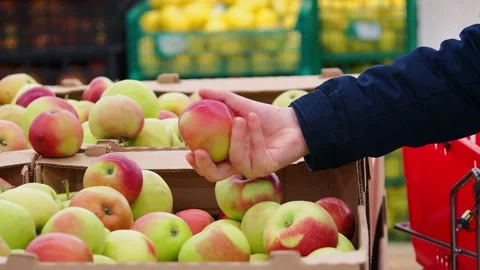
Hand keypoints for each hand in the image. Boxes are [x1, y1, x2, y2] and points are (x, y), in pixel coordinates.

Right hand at [185, 89, 308, 181]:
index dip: (196, 162)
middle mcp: (238, 164)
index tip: (188, 150)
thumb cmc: (266, 116)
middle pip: (215, 175)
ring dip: (236, 138)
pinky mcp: (267, 167)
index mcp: (228, 154)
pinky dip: (253, 133)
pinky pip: (255, 153)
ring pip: (236, 160)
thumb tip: (197, 92)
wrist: (293, 121)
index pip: (208, 165)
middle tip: (199, 151)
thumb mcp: (240, 105)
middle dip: (205, 166)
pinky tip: (254, 118)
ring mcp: (253, 167)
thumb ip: (220, 99)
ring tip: (240, 118)